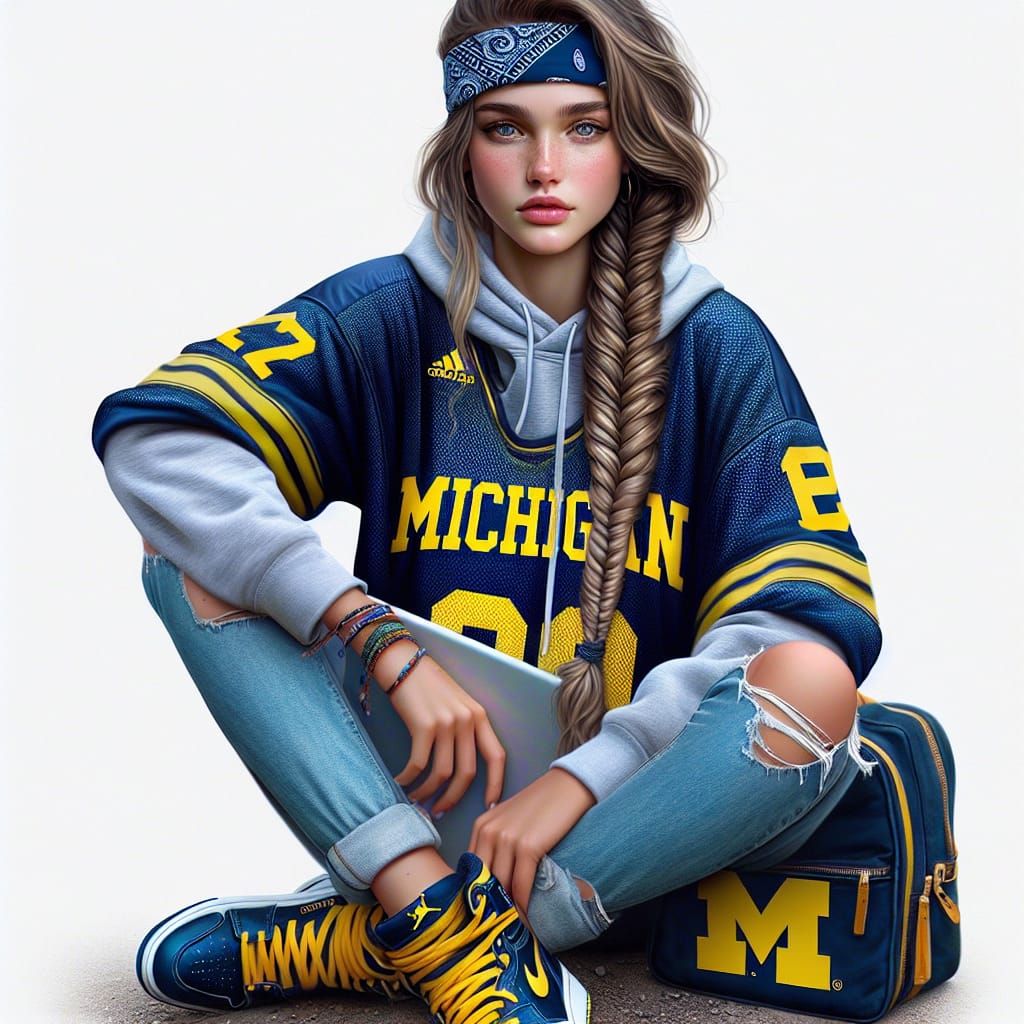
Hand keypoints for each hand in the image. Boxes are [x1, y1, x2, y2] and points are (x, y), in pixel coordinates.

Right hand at [385, 644, 506, 814]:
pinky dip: (409, 779)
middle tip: (439, 810)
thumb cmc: (428, 686)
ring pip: (442, 773)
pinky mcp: (423, 726)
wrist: (403, 664)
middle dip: (453, 798)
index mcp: (480, 716)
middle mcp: (467, 720)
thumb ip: (464, 730)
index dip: (496, 785)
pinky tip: (401, 782)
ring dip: (427, 792)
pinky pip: (418, 764)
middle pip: (467, 773)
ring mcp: (446, 723)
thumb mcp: (457, 705)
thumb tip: (461, 770)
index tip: (489, 806)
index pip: (497, 756)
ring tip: (416, 798)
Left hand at [469, 767, 595, 919]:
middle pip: (482, 881)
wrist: (568, 786)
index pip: (471, 870)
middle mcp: (488, 832)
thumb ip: (498, 844)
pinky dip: (524, 906)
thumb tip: (495, 880)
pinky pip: (521, 885)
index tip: (486, 914)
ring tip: (514, 929)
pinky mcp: (527, 846)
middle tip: (499, 928)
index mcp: (481, 826)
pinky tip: (528, 918)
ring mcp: (507, 839)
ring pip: (501, 887)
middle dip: (490, 906)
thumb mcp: (511, 820)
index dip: (478, 894)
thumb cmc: (543, 805)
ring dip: (508, 911)